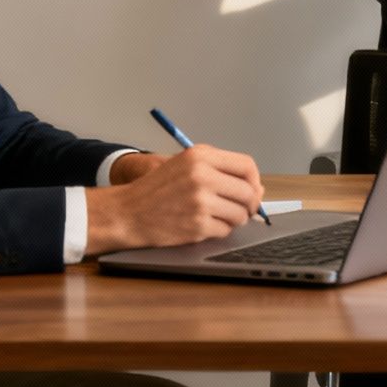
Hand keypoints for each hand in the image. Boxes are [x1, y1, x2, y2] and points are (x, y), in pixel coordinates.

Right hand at [86, 143, 265, 254]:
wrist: (128, 212)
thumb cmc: (158, 189)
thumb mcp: (186, 165)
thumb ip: (220, 170)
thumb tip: (258, 188)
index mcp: (201, 156)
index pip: (247, 166)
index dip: (255, 180)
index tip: (252, 189)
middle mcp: (202, 175)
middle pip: (249, 192)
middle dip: (249, 205)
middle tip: (240, 210)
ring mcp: (200, 201)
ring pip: (240, 214)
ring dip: (234, 219)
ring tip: (216, 216)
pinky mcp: (197, 225)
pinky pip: (225, 230)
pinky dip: (218, 230)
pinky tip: (202, 225)